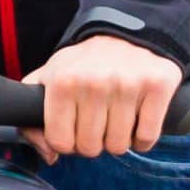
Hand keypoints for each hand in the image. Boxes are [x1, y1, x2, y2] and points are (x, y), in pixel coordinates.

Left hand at [33, 33, 182, 160]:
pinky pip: (146, 138)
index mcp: (63, 81)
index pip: (60, 143)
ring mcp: (128, 84)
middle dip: (93, 141)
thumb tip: (50, 155)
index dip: (67, 141)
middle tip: (98, 120)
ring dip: (118, 139)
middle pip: (90, 148)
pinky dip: (142, 139)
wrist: (127, 34)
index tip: (74, 126)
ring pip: (118, 146)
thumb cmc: (84, 65)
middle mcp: (94, 82)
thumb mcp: (48, 80)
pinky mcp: (157, 86)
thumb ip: (32, 119)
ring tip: (116, 117)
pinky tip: (136, 121)